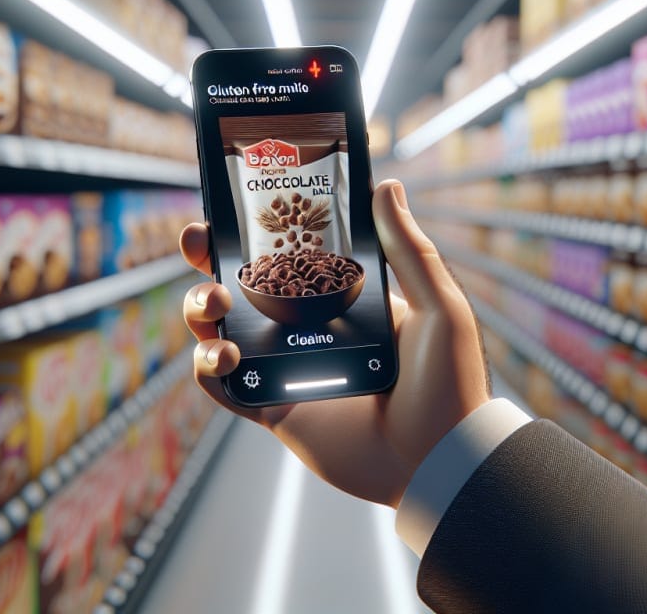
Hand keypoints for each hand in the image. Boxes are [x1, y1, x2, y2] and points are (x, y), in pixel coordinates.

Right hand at [180, 179, 489, 507]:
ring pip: (219, 331)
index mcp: (337, 300)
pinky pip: (223, 387)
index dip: (251, 234)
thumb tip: (386, 186)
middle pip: (239, 288)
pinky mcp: (273, 408)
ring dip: (199, 311)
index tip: (230, 209)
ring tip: (214, 307)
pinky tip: (225, 356)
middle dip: (208, 261)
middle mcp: (304, 330)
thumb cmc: (448, 383)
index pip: (284, 257)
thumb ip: (409, 250)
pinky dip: (208, 369)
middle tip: (199, 242)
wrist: (438, 461)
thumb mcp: (436, 307)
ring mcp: (285, 368)